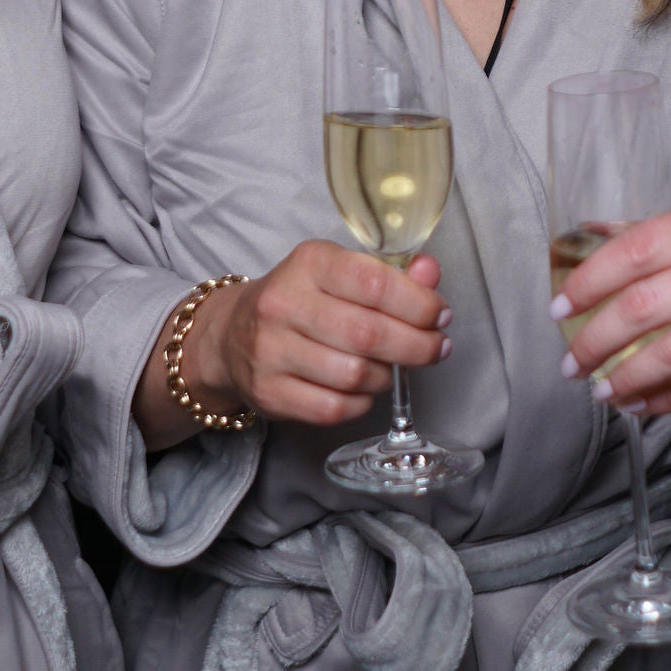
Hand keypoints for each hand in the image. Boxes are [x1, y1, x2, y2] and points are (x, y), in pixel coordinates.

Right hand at [138, 245, 450, 444]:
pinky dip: (361, 402)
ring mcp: (271, 350)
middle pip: (368, 334)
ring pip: (355, 375)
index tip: (439, 316)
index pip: (375, 282)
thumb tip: (431, 273)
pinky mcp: (268, 392)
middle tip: (435, 348)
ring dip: (387, 376)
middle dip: (416, 346)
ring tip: (392, 367)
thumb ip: (391, 273)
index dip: (419, 304)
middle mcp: (283, 303)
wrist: (231, 335)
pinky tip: (364, 389)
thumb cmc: (300, 301)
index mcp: (309, 263)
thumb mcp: (340, 273)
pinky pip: (334, 408)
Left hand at [554, 205, 670, 424]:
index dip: (590, 279)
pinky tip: (641, 405)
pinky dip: (668, 400)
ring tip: (600, 390)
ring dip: (626, 378)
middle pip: (647, 304)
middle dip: (596, 338)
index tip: (560, 305)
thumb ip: (670, 237)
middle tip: (569, 360)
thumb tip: (589, 232)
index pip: (639, 247)